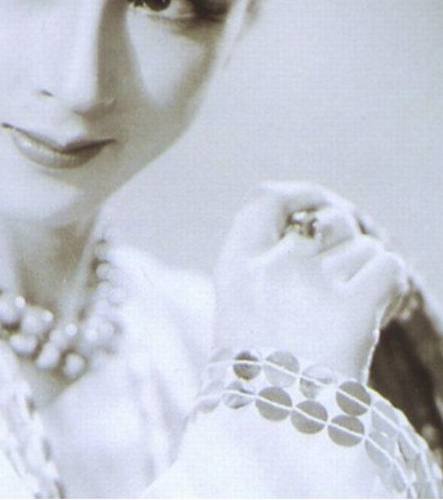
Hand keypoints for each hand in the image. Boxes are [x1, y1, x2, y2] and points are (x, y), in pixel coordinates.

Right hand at [213, 181, 407, 379]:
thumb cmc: (262, 378)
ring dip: (369, 272)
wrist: (277, 435)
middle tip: (350, 272)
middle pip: (328, 221)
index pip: (264, 199)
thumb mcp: (245, 314)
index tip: (316, 201)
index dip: (298, 193)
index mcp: (236, 267)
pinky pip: (388, 267)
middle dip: (346, 242)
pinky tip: (385, 309)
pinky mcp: (351, 308)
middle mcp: (272, 267)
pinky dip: (393, 286)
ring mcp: (310, 285)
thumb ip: (270, 269)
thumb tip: (321, 228)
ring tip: (363, 308)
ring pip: (363, 247)